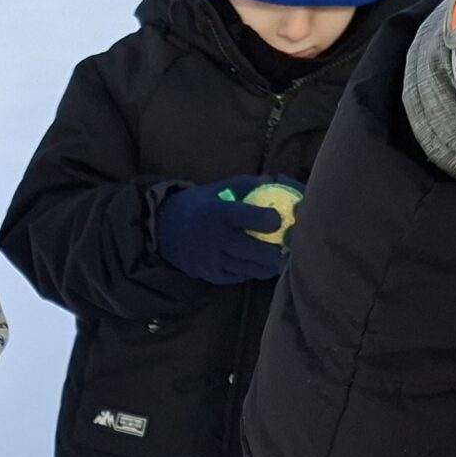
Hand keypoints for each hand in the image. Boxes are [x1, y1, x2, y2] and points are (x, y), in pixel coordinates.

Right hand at [152, 181, 288, 285]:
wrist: (164, 231)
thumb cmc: (197, 206)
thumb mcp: (216, 189)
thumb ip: (245, 185)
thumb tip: (274, 180)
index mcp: (218, 214)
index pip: (248, 218)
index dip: (269, 219)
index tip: (280, 218)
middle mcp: (215, 239)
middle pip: (258, 251)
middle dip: (279, 248)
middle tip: (291, 242)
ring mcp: (214, 261)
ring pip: (254, 268)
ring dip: (271, 262)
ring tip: (281, 254)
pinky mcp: (213, 275)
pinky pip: (242, 276)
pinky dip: (255, 269)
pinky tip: (262, 262)